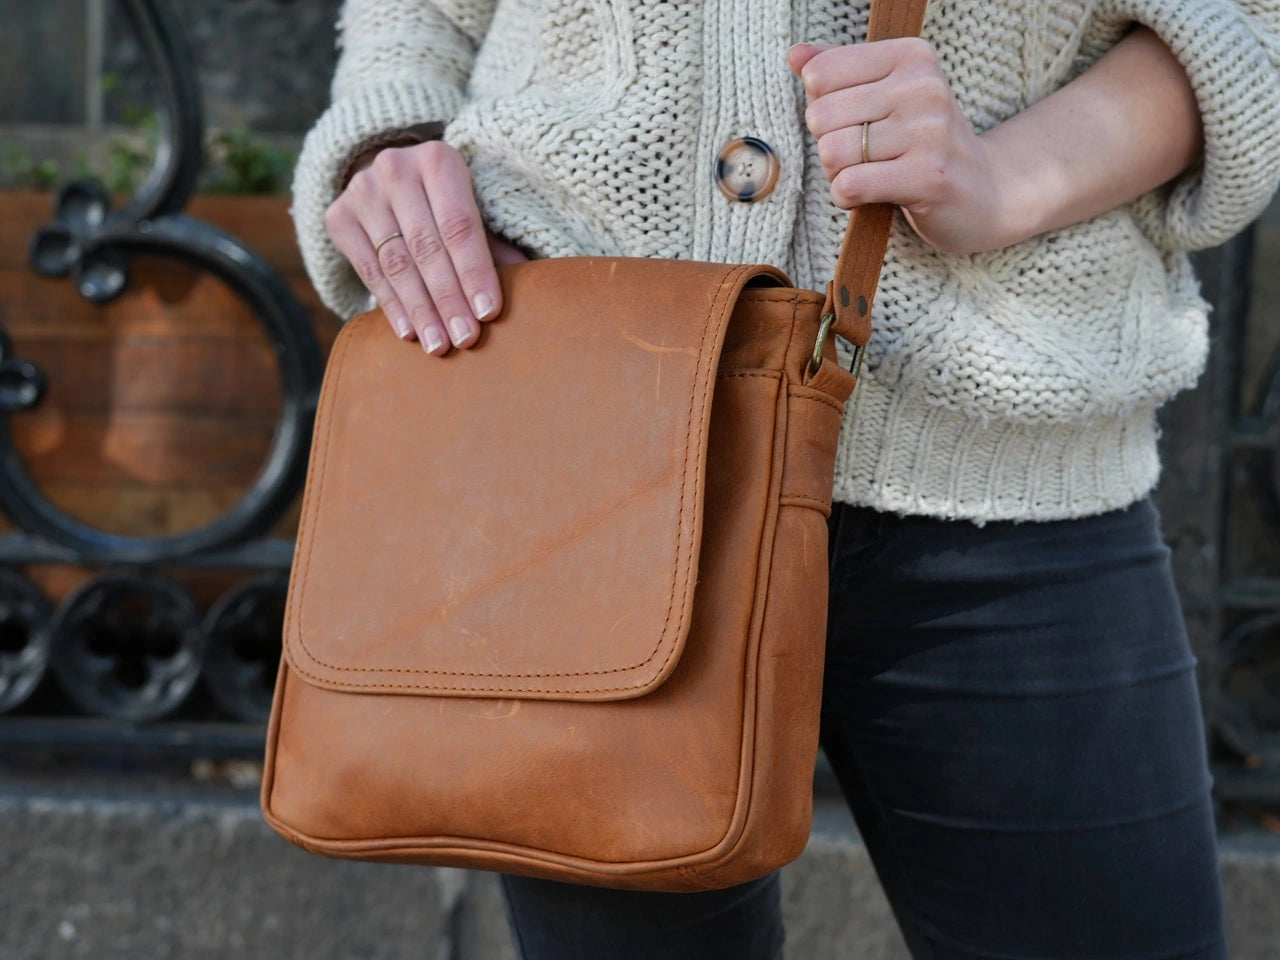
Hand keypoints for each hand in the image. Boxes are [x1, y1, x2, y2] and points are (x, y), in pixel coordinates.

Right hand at [324, 140, 529, 354]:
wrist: (386, 178)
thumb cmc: (444, 202)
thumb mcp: (471, 209)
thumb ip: (494, 244)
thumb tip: (532, 283)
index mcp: (438, 160)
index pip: (459, 226)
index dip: (474, 272)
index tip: (488, 313)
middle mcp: (394, 168)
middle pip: (426, 247)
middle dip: (448, 299)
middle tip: (466, 338)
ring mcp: (361, 191)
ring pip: (396, 263)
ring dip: (420, 310)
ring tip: (439, 346)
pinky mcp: (338, 216)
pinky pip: (369, 271)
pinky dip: (391, 305)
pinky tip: (409, 333)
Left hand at [788, 38, 1016, 254]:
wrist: (984, 189)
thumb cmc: (923, 141)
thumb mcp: (887, 94)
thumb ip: (839, 70)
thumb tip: (796, 54)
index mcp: (911, 55)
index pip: (820, 74)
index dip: (821, 106)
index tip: (853, 120)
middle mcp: (923, 86)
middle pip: (821, 116)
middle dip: (828, 145)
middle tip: (861, 155)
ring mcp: (929, 131)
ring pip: (832, 153)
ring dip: (837, 174)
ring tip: (869, 174)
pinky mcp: (928, 175)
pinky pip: (850, 184)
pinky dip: (846, 197)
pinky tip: (869, 195)